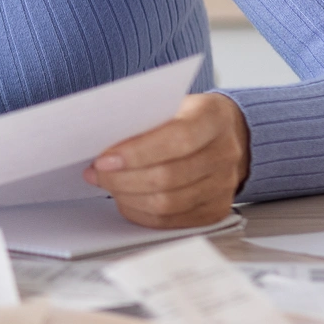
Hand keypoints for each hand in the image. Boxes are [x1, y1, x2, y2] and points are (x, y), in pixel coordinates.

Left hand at [84, 92, 250, 228]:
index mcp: (213, 118)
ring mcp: (224, 185)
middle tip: (96, 173)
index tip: (104, 159)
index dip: (137, 152)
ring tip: (106, 184)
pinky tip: (125, 199)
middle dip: (123, 178)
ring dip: (128, 196)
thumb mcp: (169, 102)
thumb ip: (143, 120)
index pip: (177, 139)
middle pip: (169, 177)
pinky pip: (172, 221)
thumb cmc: (188, 115)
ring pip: (168, 203)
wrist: (228, 132)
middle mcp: (224, 153)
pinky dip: (141, 213)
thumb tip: (100, 143)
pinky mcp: (216, 210)